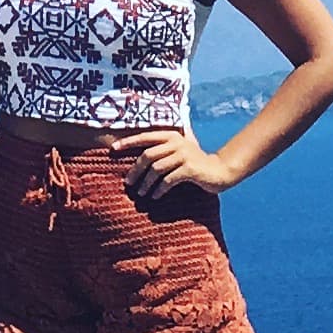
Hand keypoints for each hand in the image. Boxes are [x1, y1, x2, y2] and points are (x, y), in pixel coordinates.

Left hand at [114, 128, 232, 204]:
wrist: (219, 171)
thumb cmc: (195, 163)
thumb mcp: (180, 150)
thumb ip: (165, 148)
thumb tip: (141, 153)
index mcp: (171, 135)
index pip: (145, 137)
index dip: (128, 142)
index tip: (113, 149)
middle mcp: (176, 142)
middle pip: (147, 155)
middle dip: (135, 170)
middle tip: (128, 183)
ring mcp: (183, 155)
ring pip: (156, 169)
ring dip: (146, 183)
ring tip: (141, 193)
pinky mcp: (190, 169)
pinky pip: (168, 180)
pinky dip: (160, 189)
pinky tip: (156, 196)